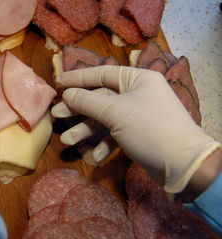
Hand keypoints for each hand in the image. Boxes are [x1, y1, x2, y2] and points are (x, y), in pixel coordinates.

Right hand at [51, 65, 220, 192]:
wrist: (182, 164)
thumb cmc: (149, 128)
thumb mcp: (115, 112)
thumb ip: (88, 101)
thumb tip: (68, 94)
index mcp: (137, 79)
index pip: (102, 73)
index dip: (78, 78)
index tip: (58, 83)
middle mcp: (137, 93)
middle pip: (100, 97)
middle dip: (78, 109)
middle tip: (57, 115)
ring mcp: (137, 115)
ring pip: (105, 118)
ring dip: (87, 130)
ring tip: (68, 141)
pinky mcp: (137, 134)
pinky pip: (115, 134)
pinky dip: (104, 143)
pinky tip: (96, 156)